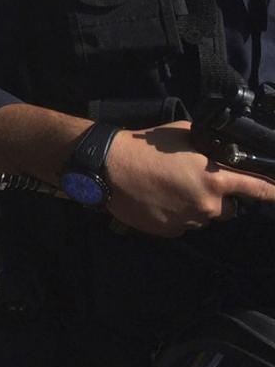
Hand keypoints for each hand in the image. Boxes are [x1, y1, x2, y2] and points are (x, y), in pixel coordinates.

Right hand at [105, 122, 274, 236]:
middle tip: (194, 182)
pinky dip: (176, 215)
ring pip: (203, 217)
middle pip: (229, 209)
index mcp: (216, 179)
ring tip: (170, 190)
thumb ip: (210, 147)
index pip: (259, 189)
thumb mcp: (184, 135)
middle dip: (219, 198)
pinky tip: (159, 200)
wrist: (108, 168)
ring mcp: (188, 221)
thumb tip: (222, 152)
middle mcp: (208, 205)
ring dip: (195, 207)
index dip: (273, 192)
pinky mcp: (170, 232)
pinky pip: (183, 225)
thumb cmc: (145, 146)